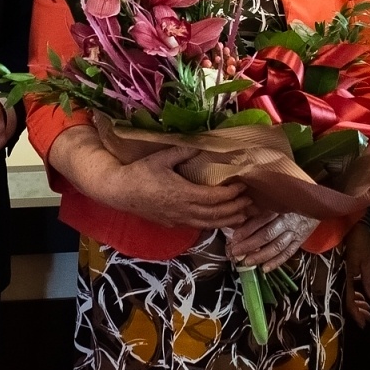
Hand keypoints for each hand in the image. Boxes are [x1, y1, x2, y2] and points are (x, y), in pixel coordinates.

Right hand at [49, 129, 255, 229]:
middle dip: (236, 209)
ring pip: (209, 225)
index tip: (242, 186)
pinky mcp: (173, 224)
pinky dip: (214, 225)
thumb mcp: (161, 157)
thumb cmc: (139, 172)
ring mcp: (178, 220)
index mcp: (183, 194)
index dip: (231, 194)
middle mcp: (183, 211)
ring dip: (228, 220)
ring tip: (243, 216)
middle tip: (250, 202)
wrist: (119, 191)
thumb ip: (183, 150)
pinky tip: (222, 221)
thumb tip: (203, 143)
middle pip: (216, 215)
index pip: (215, 198)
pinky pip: (199, 227)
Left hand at [226, 210, 318, 271]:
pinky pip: (287, 254)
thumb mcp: (275, 203)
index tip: (235, 237)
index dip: (247, 229)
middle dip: (250, 245)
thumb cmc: (288, 205)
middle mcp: (286, 221)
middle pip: (267, 235)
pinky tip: (264, 268)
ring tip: (247, 262)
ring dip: (261, 256)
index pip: (261, 220)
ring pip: (277, 246)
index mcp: (278, 209)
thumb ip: (259, 212)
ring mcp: (293, 232)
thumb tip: (238, 224)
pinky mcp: (299, 242)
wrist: (313, 206)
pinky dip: (276, 262)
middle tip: (236, 252)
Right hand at [342, 221, 369, 327]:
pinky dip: (350, 291)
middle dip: (357, 310)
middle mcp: (336, 277)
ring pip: (342, 293)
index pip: (348, 301)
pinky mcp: (335, 268)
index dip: (356, 314)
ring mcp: (334, 273)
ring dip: (354, 301)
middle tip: (368, 315)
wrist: (344, 222)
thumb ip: (369, 279)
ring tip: (366, 306)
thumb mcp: (368, 259)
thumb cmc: (358, 239)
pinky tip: (358, 294)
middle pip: (344, 300)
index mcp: (343, 277)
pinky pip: (341, 285)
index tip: (364, 324)